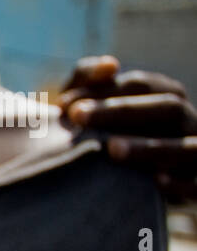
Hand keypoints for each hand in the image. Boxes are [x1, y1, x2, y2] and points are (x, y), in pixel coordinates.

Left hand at [58, 55, 196, 201]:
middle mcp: (187, 122)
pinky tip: (155, 182)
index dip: (106, 91)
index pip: (142, 86)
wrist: (111, 186)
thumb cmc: (97, 137)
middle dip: (123, 111)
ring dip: (152, 148)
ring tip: (111, 149)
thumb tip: (110, 64)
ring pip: (188, 147)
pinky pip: (196, 186)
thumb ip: (88, 82)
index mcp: (166, 97)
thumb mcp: (89, 109)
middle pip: (168, 108)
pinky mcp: (195, 186)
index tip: (67, 106)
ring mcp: (195, 154)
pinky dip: (180, 184)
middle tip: (78, 118)